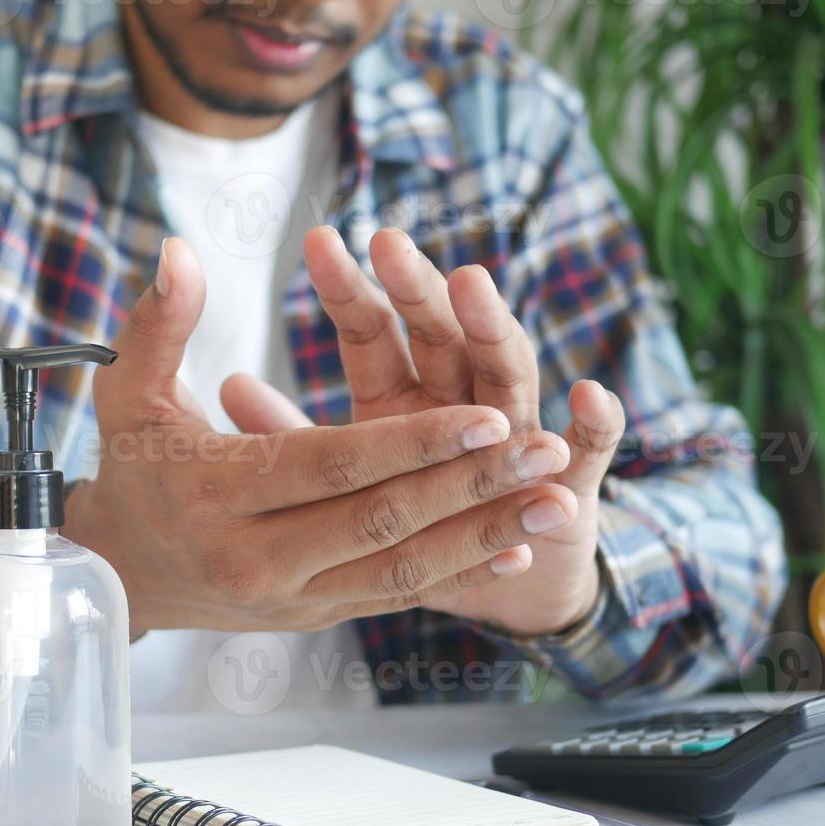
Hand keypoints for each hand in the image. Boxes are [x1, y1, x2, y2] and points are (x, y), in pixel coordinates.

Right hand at [68, 238, 578, 636]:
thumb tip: (180, 251)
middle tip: (545, 449)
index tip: (486, 416)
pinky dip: (457, 573)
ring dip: (484, 535)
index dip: (412, 443)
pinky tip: (514, 548)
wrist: (123, 573)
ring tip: (556, 503)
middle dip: (470, 485)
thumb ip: (159, 323)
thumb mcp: (128, 394)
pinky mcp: (316, 614)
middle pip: (380, 520)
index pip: (329, 465)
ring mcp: (290, 596)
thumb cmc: (132, 468)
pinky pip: (395, 595)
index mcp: (214, 493)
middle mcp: (256, 557)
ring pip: (401, 568)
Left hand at [223, 227, 626, 635]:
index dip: (351, 291)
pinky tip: (587, 398)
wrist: (510, 584)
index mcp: (405, 398)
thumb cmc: (420, 520)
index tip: (318, 242)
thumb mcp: (347, 479)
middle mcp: (466, 404)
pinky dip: (596, 426)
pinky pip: (591, 452)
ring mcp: (524, 435)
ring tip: (471, 284)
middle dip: (418, 290)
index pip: (376, 332)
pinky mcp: (573, 482)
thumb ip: (293, 437)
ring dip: (494, 331)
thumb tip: (229, 387)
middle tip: (388, 242)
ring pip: (510, 376)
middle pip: (444, 337)